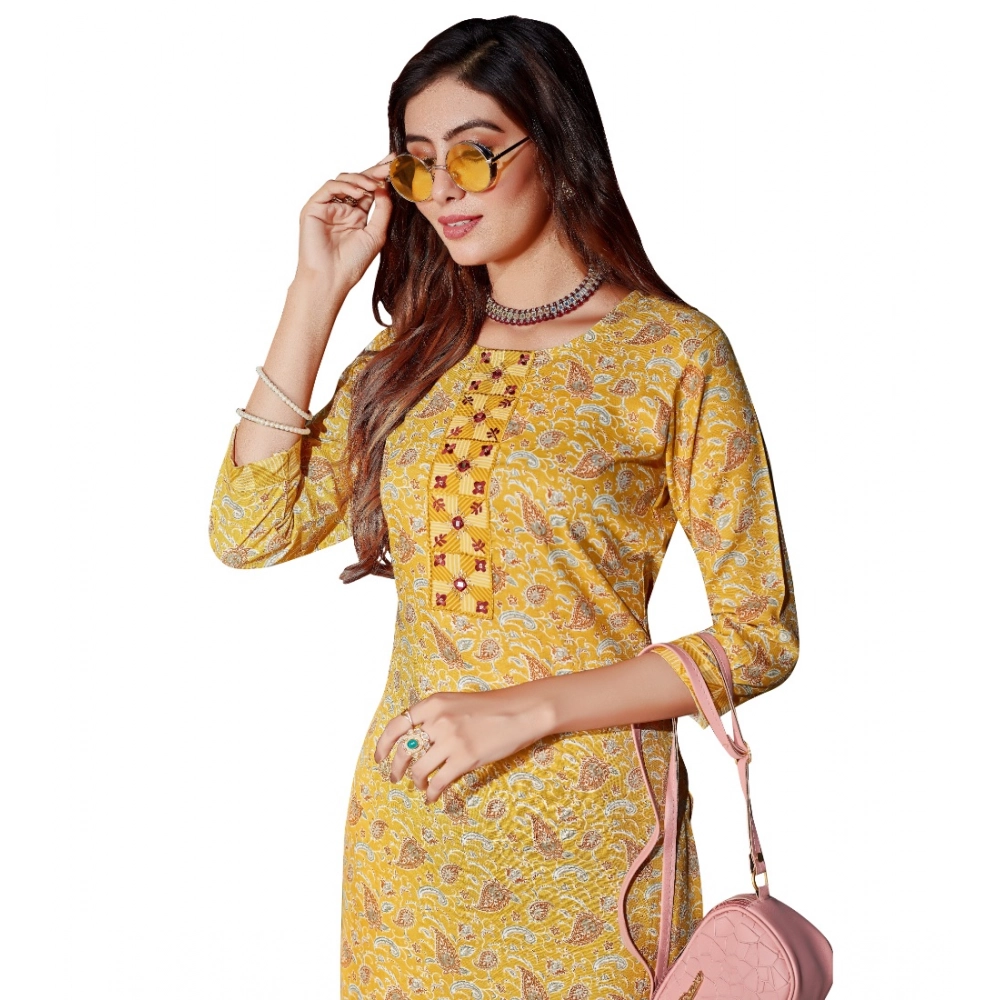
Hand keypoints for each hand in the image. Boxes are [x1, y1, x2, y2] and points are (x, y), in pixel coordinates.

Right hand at [293, 154, 394, 292]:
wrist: (331, 279)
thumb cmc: (352, 263)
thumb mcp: (376, 234)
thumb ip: (383, 210)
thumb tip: (386, 187)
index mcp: (357, 215)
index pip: (370, 190)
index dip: (382, 177)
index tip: (397, 165)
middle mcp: (342, 207)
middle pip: (358, 181)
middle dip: (375, 170)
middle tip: (390, 163)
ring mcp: (327, 206)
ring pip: (344, 180)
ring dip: (362, 178)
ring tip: (376, 183)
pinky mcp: (314, 207)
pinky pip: (330, 187)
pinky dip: (346, 185)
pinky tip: (361, 192)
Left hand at [373, 687, 550, 803]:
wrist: (521, 712)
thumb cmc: (491, 707)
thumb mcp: (456, 702)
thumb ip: (434, 716)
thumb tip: (415, 739)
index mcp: (433, 704)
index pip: (397, 725)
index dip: (383, 744)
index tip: (379, 758)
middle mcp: (438, 720)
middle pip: (404, 750)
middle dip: (396, 768)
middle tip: (396, 777)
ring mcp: (452, 740)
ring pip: (419, 769)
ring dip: (415, 782)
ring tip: (420, 786)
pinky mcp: (465, 758)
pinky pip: (439, 781)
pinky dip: (431, 792)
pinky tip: (432, 797)